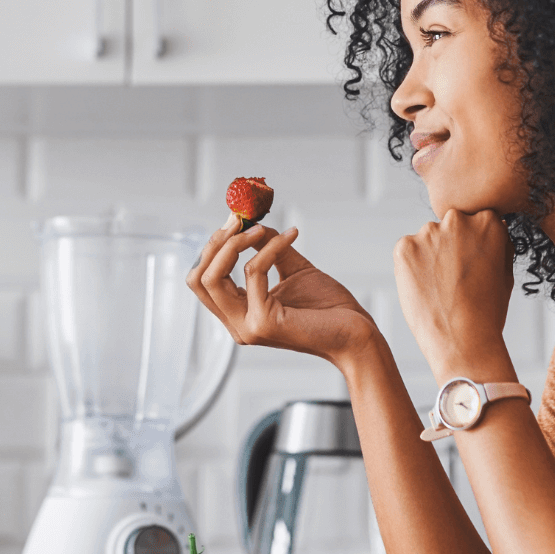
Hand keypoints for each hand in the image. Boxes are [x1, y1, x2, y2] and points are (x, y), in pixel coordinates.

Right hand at [187, 216, 380, 365]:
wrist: (356, 333)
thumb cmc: (328, 308)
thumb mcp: (292, 269)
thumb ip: (268, 248)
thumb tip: (250, 223)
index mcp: (239, 315)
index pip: (202, 280)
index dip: (212, 248)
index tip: (233, 220)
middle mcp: (237, 325)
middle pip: (198, 279)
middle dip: (215, 243)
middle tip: (237, 220)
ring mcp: (248, 327)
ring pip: (213, 278)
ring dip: (234, 243)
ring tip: (258, 227)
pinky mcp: (264, 322)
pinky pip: (253, 272)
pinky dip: (269, 248)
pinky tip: (291, 236)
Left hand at [393, 209, 515, 379]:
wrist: (462, 341)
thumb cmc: (487, 312)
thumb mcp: (505, 272)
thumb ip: (498, 243)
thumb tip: (493, 226)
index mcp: (488, 221)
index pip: (476, 221)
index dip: (472, 245)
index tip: (471, 265)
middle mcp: (458, 220)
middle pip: (450, 227)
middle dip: (450, 246)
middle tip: (453, 279)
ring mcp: (429, 232)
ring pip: (427, 240)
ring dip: (430, 256)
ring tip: (439, 289)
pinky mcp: (404, 247)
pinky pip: (407, 252)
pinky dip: (411, 267)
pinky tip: (424, 289)